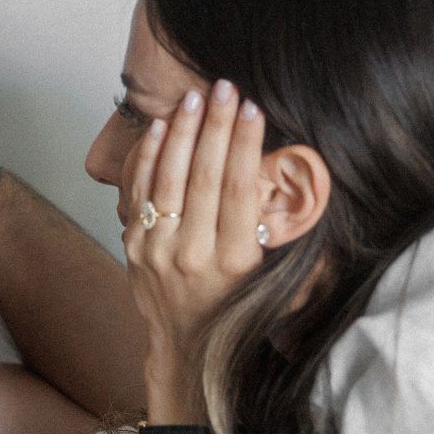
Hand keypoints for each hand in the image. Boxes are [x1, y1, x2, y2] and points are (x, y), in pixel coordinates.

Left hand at [122, 79, 267, 403]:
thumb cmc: (239, 304)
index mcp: (235, 260)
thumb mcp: (269, 274)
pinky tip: (162, 126)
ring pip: (168, 177)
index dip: (244, 144)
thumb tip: (301, 176)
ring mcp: (157, 250)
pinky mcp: (133, 245)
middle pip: (203, 176)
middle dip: (215, 125)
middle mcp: (192, 254)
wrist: (189, 346)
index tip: (253, 108)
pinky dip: (149, 155)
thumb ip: (275, 228)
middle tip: (225, 87)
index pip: (239, 189)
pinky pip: (139, 190)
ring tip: (195, 97)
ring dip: (183, 131)